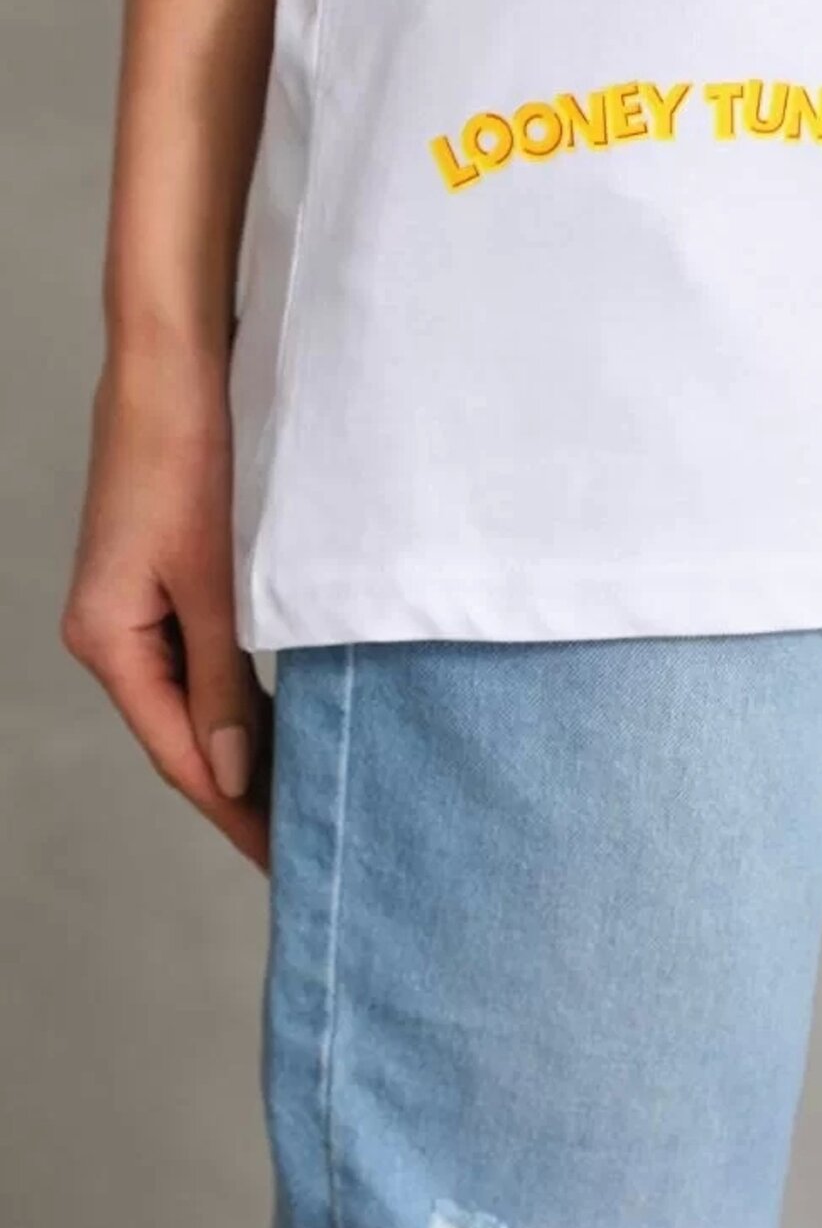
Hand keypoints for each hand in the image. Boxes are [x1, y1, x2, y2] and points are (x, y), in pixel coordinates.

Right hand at [62, 350, 270, 870]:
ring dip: (245, 748)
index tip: (285, 862)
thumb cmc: (190, 456)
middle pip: (184, 736)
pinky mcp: (163, 580)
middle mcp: (111, 633)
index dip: (236, 815)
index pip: (181, 755)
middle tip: (307, 849)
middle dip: (242, 793)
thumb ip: (227, 681)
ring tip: (302, 801)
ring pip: (195, 701)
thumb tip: (234, 776)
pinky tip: (281, 723)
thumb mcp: (220, 581)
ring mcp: (135, 607)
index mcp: (109, 640)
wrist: (175, 364)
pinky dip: (241, 698)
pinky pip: (202, 661)